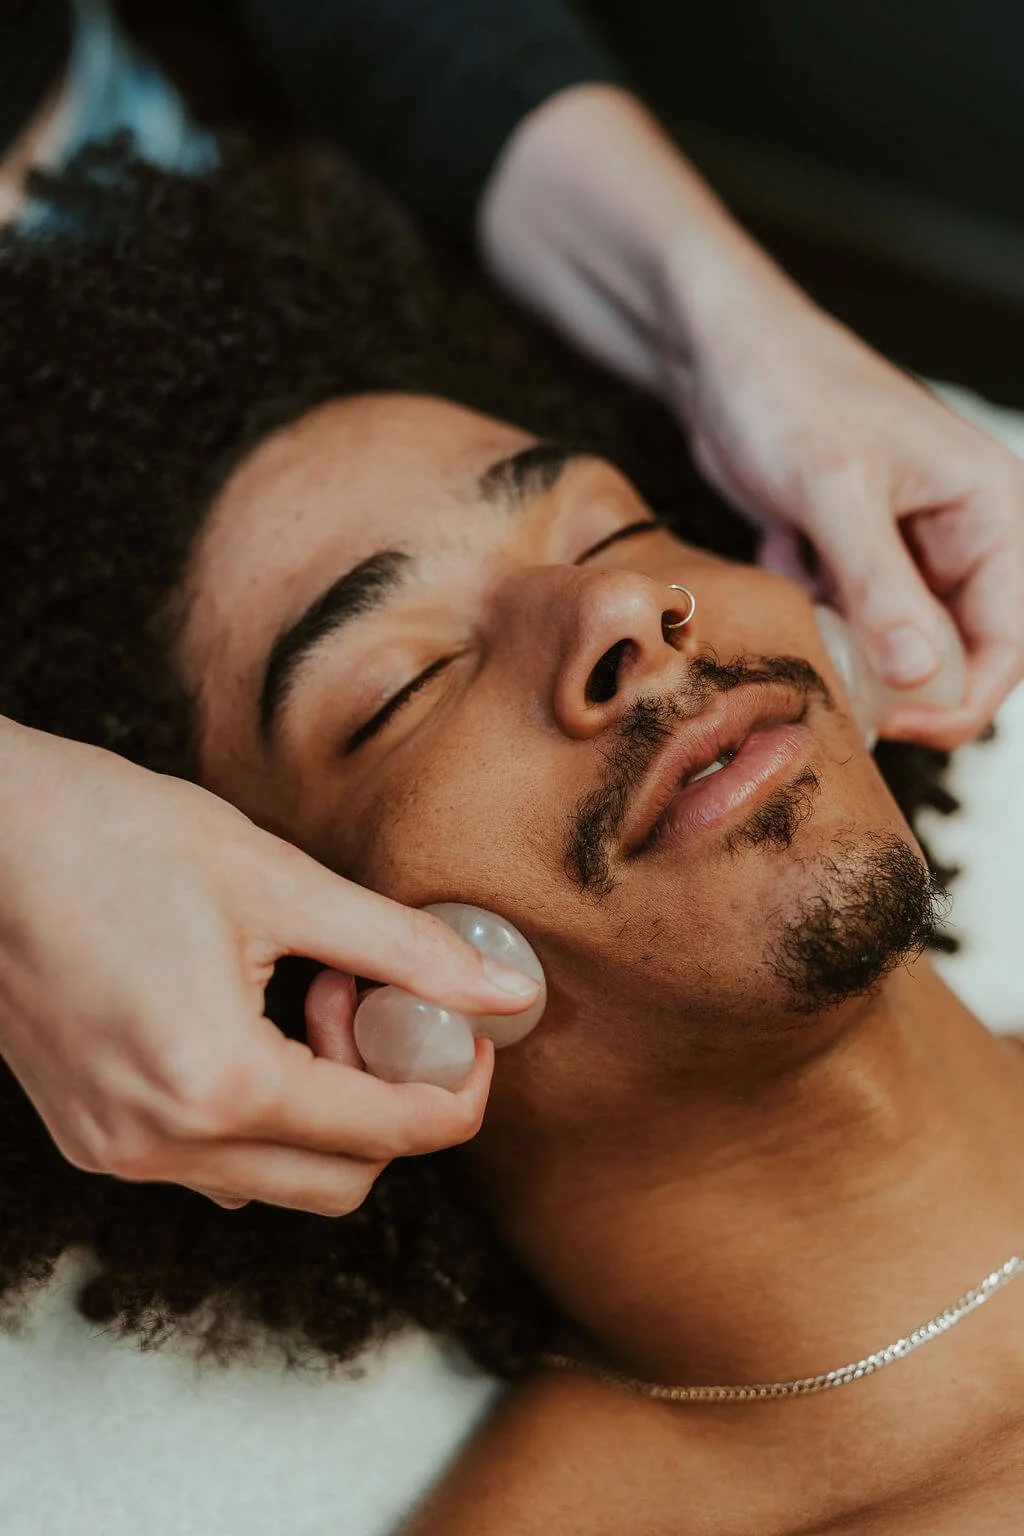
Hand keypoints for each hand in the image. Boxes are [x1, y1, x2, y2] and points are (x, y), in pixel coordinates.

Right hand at [0, 721, 535, 1214]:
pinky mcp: (91, 1133)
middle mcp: (160, 1142)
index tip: (474, 1037)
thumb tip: (503, 992)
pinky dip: (262, 1114)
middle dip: (389, 1101)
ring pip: (275, 1180)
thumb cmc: (112, 837)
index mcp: (215, 1083)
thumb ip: (403, 947)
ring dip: (324, 1109)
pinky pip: (213, 1163)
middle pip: (340, 1181)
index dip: (456, 1090)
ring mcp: (116, 1148)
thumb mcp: (278, 881)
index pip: (386, 1134)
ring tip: (308, 997)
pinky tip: (254, 1022)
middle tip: (375, 1001)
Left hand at [480, 85, 1023, 748]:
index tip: (893, 724)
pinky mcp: (859, 555)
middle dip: (899, 680)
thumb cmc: (785, 391)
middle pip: (960, 654)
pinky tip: (785, 554)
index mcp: (993, 511)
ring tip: (805, 602)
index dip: (958, 701)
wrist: (719, 353)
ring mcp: (911, 548)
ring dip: (853, 648)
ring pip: (901, 645)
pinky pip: (854, 620)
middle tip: (836, 685)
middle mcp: (965, 534)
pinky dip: (818, 613)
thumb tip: (920, 676)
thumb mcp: (832, 488)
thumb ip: (880, 584)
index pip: (1010, 644)